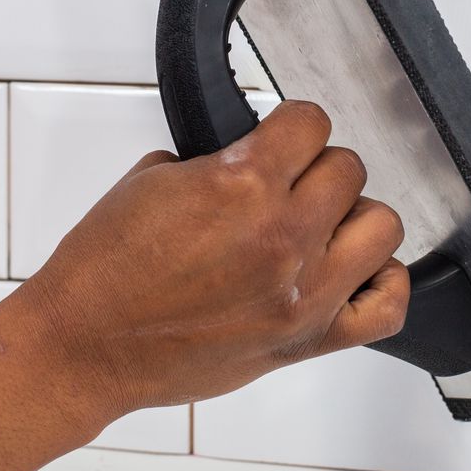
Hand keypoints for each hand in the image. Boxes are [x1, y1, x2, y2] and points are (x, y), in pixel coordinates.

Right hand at [20, 100, 409, 417]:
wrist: (84, 347)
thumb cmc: (104, 271)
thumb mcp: (151, 180)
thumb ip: (217, 161)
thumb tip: (252, 156)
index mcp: (242, 186)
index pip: (312, 123)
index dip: (293, 125)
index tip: (281, 137)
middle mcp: (283, 237)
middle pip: (349, 170)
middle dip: (316, 169)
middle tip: (287, 185)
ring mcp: (302, 293)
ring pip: (382, 228)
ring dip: (352, 218)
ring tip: (319, 227)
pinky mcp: (306, 341)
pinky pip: (386, 307)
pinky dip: (381, 282)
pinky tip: (355, 270)